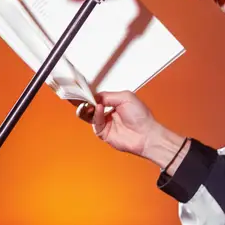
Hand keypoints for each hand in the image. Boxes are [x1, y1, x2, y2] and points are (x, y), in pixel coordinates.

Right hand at [74, 93, 188, 171]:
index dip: (90, 95)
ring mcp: (105, 123)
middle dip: (84, 101)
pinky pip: (95, 123)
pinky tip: (99, 109)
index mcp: (114, 103)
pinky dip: (96, 115)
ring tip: (87, 103)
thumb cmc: (141, 116)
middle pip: (90, 106)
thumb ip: (108, 96)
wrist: (146, 134)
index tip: (84, 90)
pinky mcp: (103, 133)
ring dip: (86, 108)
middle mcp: (108, 113)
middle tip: (79, 97)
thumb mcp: (125, 97)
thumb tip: (95, 97)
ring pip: (89, 115)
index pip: (97, 97)